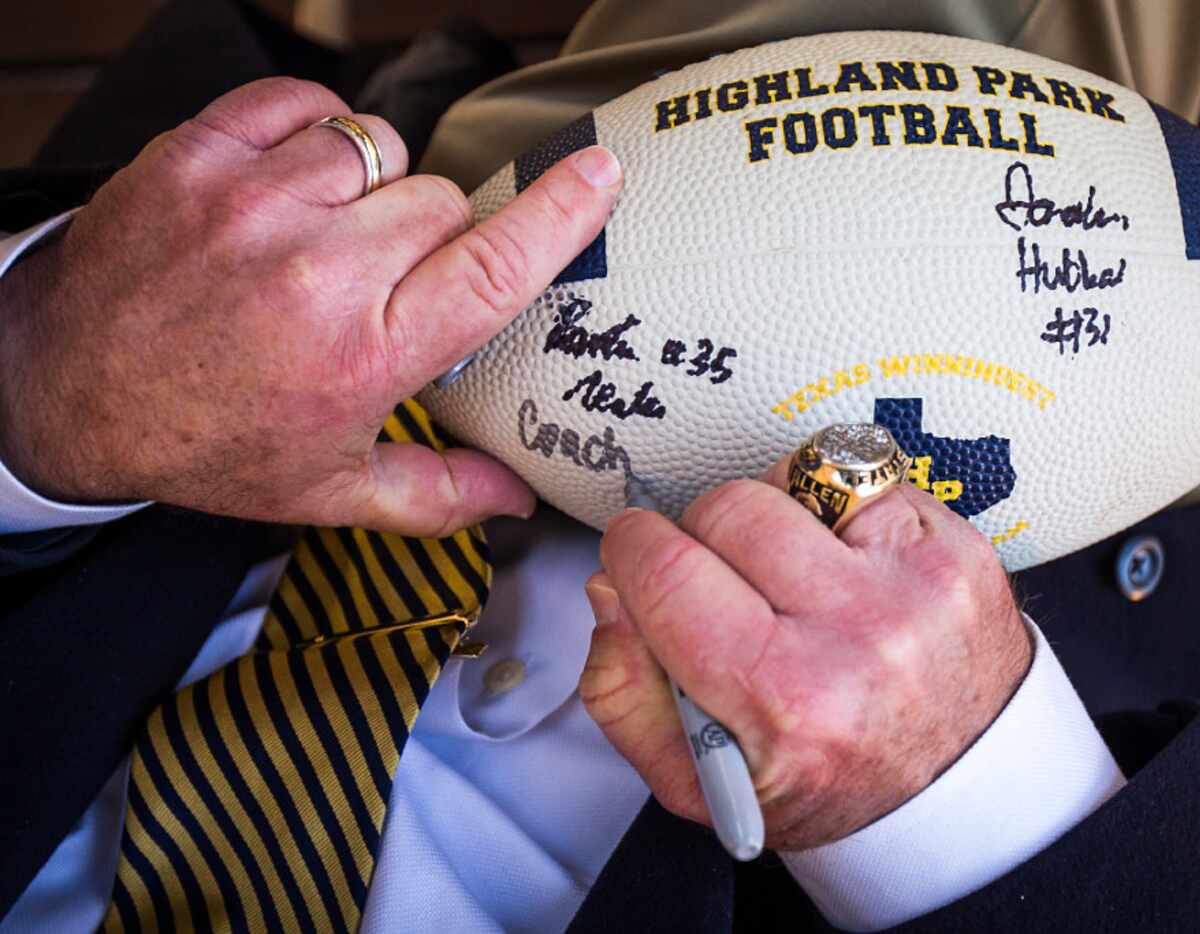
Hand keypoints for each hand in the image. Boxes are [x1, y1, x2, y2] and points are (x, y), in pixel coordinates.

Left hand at [0, 77, 621, 533]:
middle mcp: (317, 273)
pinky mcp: (200, 156)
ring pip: (380, 151)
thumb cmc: (201, 441)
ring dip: (373, 188)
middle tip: (385, 279)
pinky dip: (315, 134)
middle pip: (441, 203)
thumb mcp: (326, 490)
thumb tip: (521, 499)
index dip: (559, 215)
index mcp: (365, 356)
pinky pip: (306, 107)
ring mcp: (254, 204)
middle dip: (433, 237)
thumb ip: (440, 496)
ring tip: (330, 235)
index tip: (598, 174)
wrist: (63, 390)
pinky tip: (296, 184)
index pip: (492, 268)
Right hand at [580, 465, 1030, 850]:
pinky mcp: (958, 544)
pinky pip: (861, 474)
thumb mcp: (701, 781)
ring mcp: (918, 582)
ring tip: (789, 574)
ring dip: (773, 513)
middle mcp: (860, 634)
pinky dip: (836, 509)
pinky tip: (844, 564)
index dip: (633, 549)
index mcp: (786, 699)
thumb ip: (626, 691)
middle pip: (726, 507)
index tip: (635, 553)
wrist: (961, 789)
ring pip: (793, 475)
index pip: (668, 571)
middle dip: (702, 534)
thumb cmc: (830, 782)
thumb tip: (611, 592)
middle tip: (721, 581)